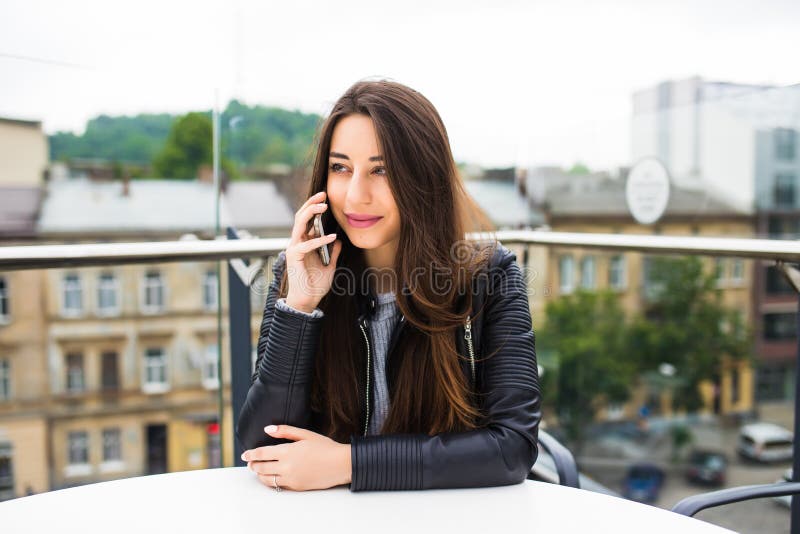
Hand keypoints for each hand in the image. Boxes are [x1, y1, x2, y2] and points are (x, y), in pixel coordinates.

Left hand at [241, 424, 351, 490]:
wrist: (340, 464)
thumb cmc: (325, 447)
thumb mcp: (305, 434)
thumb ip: (285, 431)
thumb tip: (267, 429)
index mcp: (288, 452)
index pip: (262, 454)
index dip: (251, 454)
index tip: (245, 455)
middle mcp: (287, 467)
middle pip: (261, 468)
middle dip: (253, 465)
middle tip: (250, 463)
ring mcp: (291, 479)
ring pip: (268, 480)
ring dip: (260, 475)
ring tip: (258, 471)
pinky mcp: (297, 487)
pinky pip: (279, 485)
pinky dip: (271, 481)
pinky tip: (271, 477)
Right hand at [285, 191, 342, 312]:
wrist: (308, 301)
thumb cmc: (316, 285)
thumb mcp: (330, 265)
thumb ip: (333, 252)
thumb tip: (339, 240)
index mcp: (304, 243)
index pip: (307, 220)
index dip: (314, 208)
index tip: (326, 198)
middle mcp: (297, 243)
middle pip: (301, 216)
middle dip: (311, 203)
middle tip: (323, 194)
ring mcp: (294, 248)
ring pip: (299, 224)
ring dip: (311, 213)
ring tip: (324, 206)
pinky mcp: (294, 257)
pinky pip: (307, 245)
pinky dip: (320, 240)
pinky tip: (332, 237)